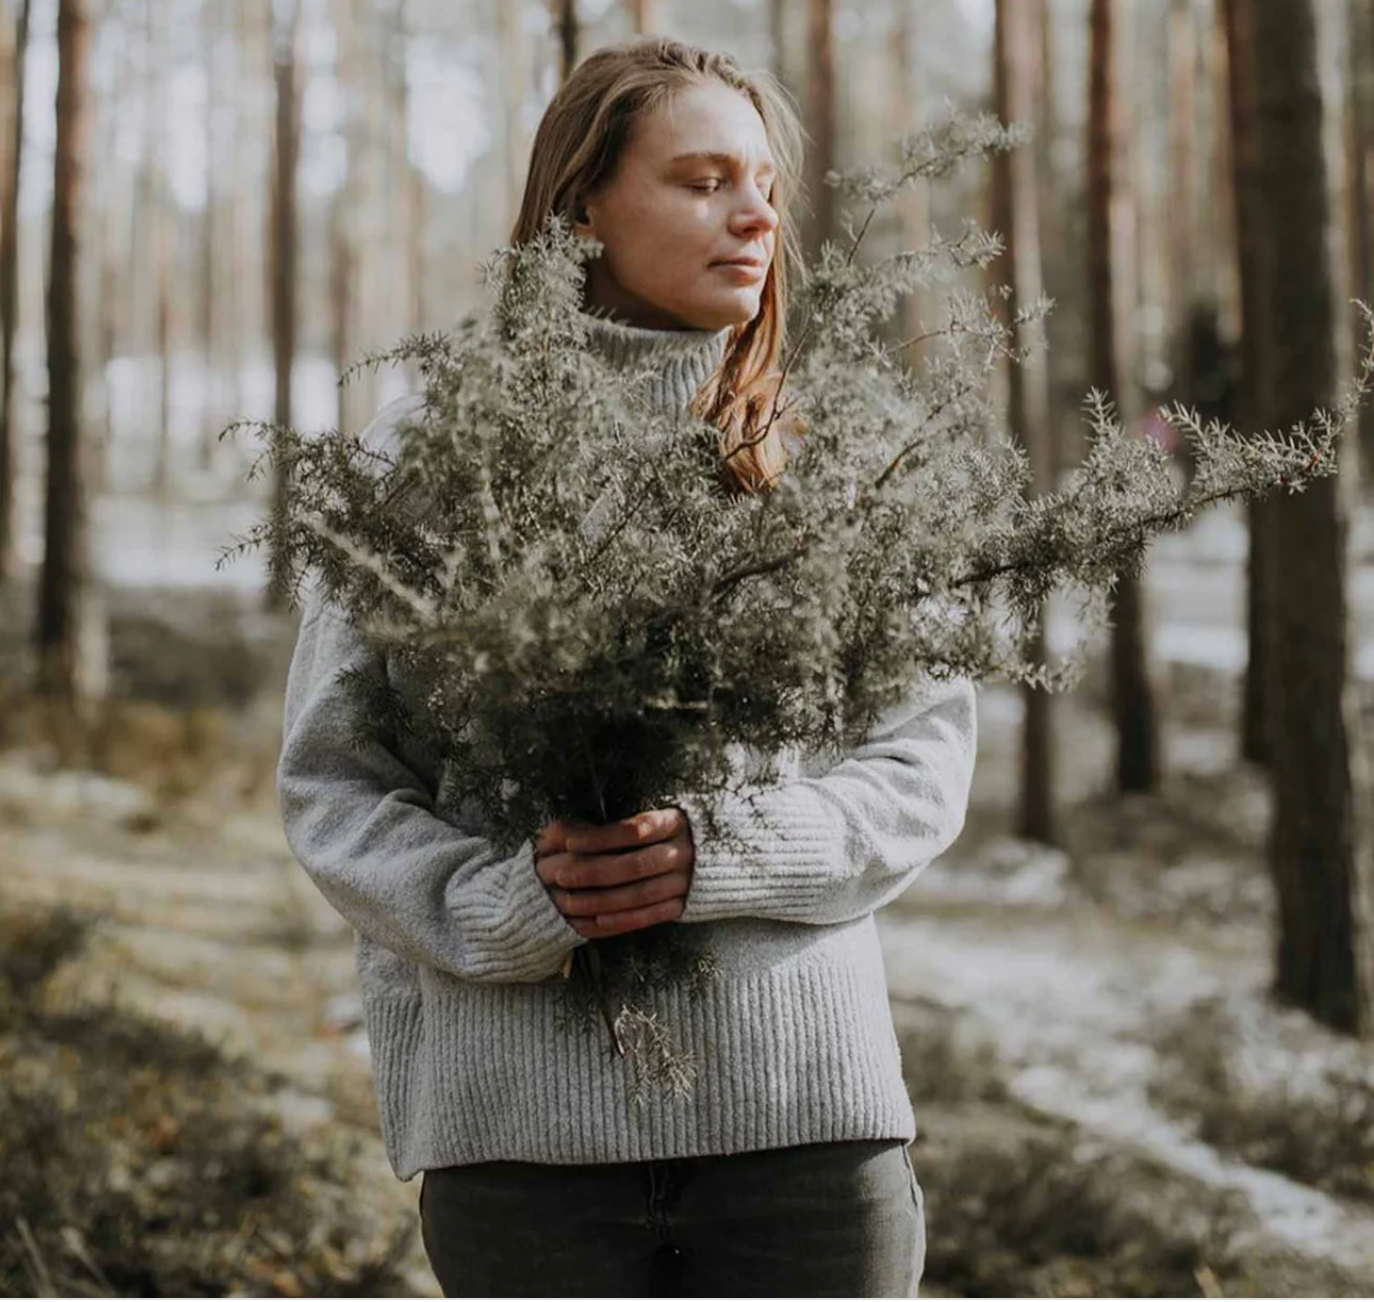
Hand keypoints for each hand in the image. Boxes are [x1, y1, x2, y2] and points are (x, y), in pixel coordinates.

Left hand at [534, 807, 694, 939]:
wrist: (724, 855)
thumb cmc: (672, 831)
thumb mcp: (656, 815)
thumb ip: (617, 823)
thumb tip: (562, 829)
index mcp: (676, 822)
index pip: (635, 830)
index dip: (601, 837)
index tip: (570, 842)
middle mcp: (684, 852)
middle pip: (634, 865)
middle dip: (593, 871)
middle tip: (560, 874)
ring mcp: (686, 881)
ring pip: (639, 894)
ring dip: (601, 900)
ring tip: (570, 901)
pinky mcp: (683, 905)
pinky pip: (650, 916)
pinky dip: (622, 919)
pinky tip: (596, 920)